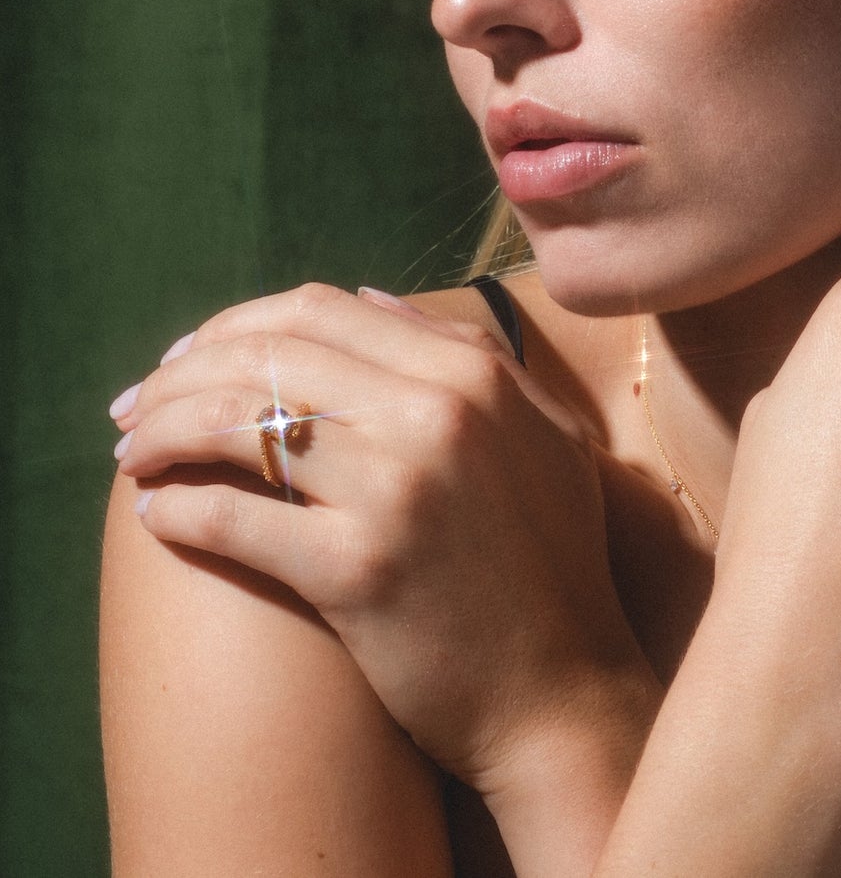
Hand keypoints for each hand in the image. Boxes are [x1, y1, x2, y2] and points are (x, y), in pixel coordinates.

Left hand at [111, 282, 654, 799]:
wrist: (563, 687)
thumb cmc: (552, 558)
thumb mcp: (540, 431)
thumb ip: (469, 353)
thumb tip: (369, 296)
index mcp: (471, 372)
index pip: (318, 308)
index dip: (233, 324)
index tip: (187, 359)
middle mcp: (435, 412)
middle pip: (267, 354)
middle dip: (179, 374)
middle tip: (133, 410)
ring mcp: (395, 488)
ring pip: (238, 423)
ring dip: (162, 434)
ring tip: (132, 458)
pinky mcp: (356, 570)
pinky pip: (233, 520)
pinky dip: (177, 513)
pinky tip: (157, 519)